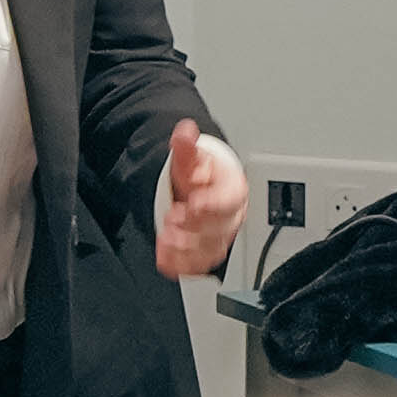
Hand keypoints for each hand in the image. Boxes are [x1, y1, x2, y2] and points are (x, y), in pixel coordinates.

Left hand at [156, 120, 247, 276]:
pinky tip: (165, 259)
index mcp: (232, 191)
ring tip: (167, 238)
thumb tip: (185, 131)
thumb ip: (186, 146)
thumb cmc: (201, 176)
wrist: (198, 191)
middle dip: (195, 226)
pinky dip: (181, 265)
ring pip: (210, 250)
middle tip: (174, 218)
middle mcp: (229, 217)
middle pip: (220, 228)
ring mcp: (218, 237)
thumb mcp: (190, 158)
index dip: (214, 204)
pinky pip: (197, 265)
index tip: (195, 203)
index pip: (230, 200)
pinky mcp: (205, 253)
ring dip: (188, 249)